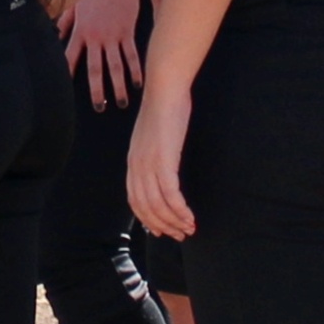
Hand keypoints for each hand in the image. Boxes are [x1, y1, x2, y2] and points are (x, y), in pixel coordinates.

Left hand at [63, 0, 144, 105]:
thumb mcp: (74, 3)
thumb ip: (64, 20)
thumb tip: (53, 34)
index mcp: (80, 31)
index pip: (71, 57)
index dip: (67, 73)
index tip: (65, 91)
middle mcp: (95, 37)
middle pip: (95, 69)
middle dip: (97, 90)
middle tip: (99, 107)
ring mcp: (113, 36)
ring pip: (115, 66)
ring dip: (118, 86)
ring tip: (122, 103)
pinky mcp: (128, 32)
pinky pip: (132, 55)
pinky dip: (136, 70)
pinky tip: (139, 84)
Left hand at [126, 87, 193, 239]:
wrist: (165, 89)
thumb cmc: (165, 109)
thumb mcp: (154, 136)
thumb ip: (154, 154)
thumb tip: (163, 166)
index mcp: (133, 162)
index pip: (135, 201)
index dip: (148, 219)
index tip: (162, 230)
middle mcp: (137, 167)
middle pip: (146, 208)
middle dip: (163, 226)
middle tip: (181, 234)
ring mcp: (148, 164)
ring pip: (158, 205)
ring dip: (174, 221)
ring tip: (189, 229)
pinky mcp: (163, 160)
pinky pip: (170, 194)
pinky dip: (179, 210)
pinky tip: (190, 217)